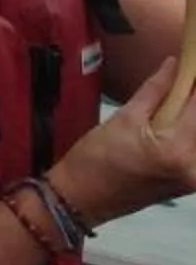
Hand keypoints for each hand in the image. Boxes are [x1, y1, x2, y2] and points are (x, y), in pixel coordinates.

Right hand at [54, 70, 195, 225]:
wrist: (80, 200)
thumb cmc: (94, 159)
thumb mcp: (122, 119)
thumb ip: (155, 91)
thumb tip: (175, 65)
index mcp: (178, 147)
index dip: (194, 82)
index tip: (188, 67)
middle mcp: (195, 166)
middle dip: (190, 102)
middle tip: (178, 84)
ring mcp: (195, 178)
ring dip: (187, 118)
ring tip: (169, 105)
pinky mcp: (190, 183)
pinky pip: (195, 152)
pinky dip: (187, 133)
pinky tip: (172, 123)